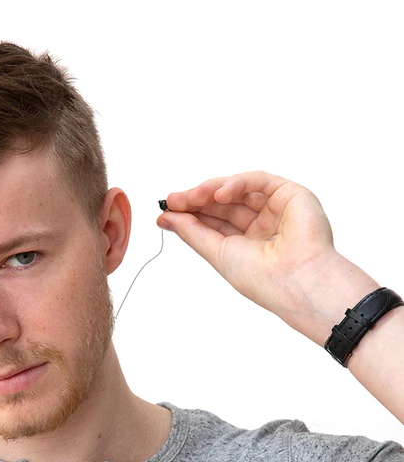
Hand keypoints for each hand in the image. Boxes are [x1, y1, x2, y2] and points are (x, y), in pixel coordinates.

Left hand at [157, 170, 336, 317]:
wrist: (295, 281)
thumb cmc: (261, 277)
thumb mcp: (217, 252)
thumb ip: (192, 233)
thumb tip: (165, 218)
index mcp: (246, 243)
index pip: (213, 221)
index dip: (190, 214)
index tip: (166, 211)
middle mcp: (261, 225)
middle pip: (222, 204)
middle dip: (195, 200)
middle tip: (172, 200)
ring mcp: (276, 209)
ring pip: (237, 190)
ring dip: (210, 190)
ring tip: (189, 197)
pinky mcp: (291, 194)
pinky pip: (258, 181)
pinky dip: (236, 183)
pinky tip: (218, 194)